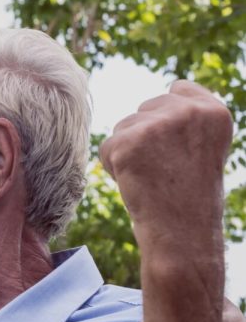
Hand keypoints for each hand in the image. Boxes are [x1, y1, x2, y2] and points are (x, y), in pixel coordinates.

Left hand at [99, 80, 232, 255]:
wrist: (180, 234)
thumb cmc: (190, 197)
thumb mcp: (203, 148)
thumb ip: (188, 118)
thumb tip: (171, 88)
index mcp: (214, 111)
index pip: (178, 89)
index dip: (167, 119)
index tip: (175, 150)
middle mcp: (188, 112)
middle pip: (146, 107)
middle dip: (146, 137)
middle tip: (163, 170)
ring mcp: (157, 125)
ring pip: (123, 126)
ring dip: (129, 152)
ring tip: (151, 178)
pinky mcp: (128, 143)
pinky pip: (107, 148)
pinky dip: (113, 167)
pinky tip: (136, 184)